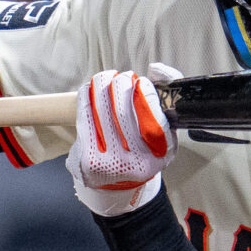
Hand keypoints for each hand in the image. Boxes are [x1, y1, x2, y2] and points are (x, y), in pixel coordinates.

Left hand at [71, 66, 175, 213]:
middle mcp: (137, 162)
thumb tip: (158, 68)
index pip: (154, 118)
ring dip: (103, 85)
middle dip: (122, 84)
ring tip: (107, 78)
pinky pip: (85, 117)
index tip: (141, 82)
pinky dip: (87, 96)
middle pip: (124, 111)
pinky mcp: (89, 159)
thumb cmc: (141, 149)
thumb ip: (165, 97)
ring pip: (103, 110)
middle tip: (122, 77)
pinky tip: (91, 89)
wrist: (118, 182)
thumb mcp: (163, 130)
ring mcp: (111, 162)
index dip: (145, 93)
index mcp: (161, 154)